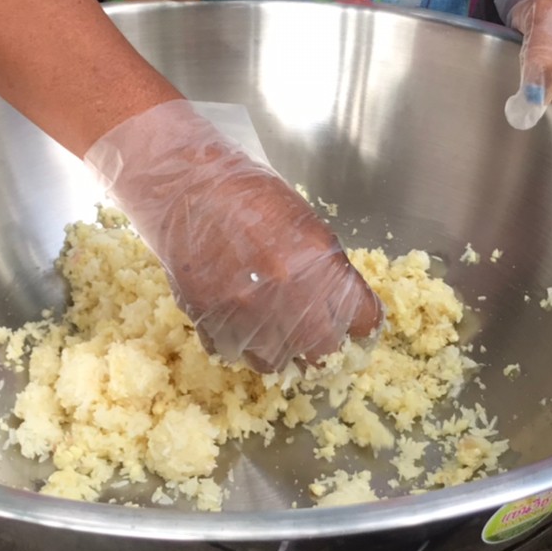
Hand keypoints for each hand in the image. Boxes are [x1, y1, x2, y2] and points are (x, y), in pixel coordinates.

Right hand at [85, 99, 382, 373]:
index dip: (360, 324)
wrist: (187, 187)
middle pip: (324, 353)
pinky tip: (235, 318)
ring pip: (275, 363)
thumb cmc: (248, 194)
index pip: (364, 319)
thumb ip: (327, 268)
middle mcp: (290, 297)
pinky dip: (236, 341)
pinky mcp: (210, 322)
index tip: (354, 325)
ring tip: (268, 326)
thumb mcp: (306, 223)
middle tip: (313, 333)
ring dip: (276, 348)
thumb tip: (339, 304)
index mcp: (322, 264)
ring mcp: (248, 315)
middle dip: (322, 344)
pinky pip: (231, 352)